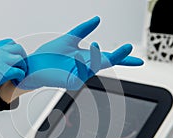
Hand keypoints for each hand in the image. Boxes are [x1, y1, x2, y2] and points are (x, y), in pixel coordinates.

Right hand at [0, 39, 26, 125]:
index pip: (7, 43)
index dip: (14, 52)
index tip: (15, 61)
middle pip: (16, 47)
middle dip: (22, 57)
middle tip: (21, 68)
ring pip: (20, 57)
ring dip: (22, 67)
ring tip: (19, 76)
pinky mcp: (0, 73)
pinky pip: (18, 71)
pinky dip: (20, 76)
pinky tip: (16, 82)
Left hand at [14, 16, 142, 89]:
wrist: (34, 65)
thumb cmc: (49, 55)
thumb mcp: (69, 38)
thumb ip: (83, 29)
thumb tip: (97, 19)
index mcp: (87, 58)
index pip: (109, 58)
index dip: (123, 58)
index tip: (139, 61)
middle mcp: (85, 67)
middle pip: (107, 63)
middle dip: (119, 56)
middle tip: (128, 47)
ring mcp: (79, 75)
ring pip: (95, 66)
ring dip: (95, 56)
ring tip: (92, 46)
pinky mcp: (71, 82)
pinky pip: (82, 73)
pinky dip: (82, 63)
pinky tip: (76, 58)